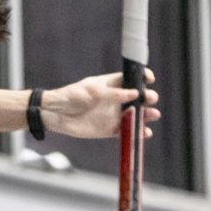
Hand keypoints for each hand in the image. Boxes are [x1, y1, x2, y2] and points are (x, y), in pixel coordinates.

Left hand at [40, 69, 160, 138]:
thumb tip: (134, 93)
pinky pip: (127, 131)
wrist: (56, 115)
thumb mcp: (92, 92)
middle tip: (150, 99)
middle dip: (147, 97)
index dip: (142, 77)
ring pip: (136, 115)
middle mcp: (115, 99)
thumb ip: (113, 94)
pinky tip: (146, 133)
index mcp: (110, 84)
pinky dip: (137, 132)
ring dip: (147, 115)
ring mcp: (114, 114)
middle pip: (138, 97)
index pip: (131, 79)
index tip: (150, 79)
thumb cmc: (71, 97)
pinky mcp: (110, 130)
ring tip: (154, 115)